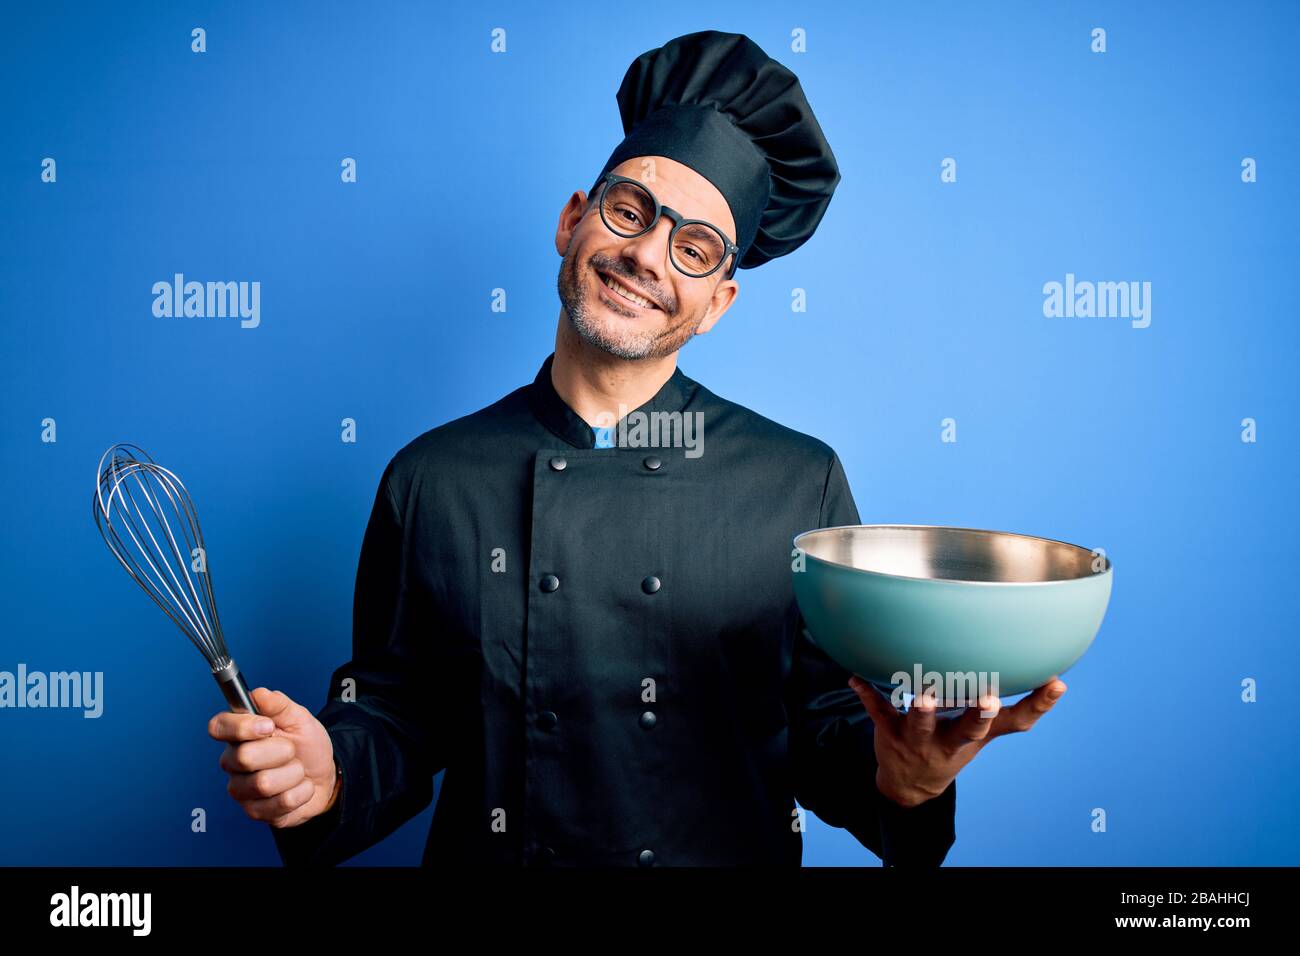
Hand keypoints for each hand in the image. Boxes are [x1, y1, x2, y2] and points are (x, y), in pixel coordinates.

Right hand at [208, 687, 338, 827]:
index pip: (218, 727)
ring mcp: (242, 789)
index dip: (241, 727)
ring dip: (293, 774)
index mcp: (239, 735)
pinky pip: (280, 803)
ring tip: (297, 770)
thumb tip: (259, 693)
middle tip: (292, 751)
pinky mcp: (255, 812)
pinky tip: (299, 787)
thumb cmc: (306, 746)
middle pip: (243, 758)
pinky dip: (301, 792)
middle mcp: (233, 762)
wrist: (325, 775)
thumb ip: (279, 704)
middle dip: (281, 752)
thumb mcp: (299, 719)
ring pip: (263, 783)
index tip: (268, 726)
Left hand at [848, 675, 1067, 808]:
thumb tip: (1059, 681)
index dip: (1036, 705)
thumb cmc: (954, 744)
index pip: (1013, 722)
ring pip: (920, 725)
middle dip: (977, 716)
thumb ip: (1019, 710)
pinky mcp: (890, 732)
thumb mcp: (986, 734)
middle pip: (968, 730)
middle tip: (986, 698)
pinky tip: (856, 678)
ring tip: (923, 693)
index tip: (1055, 683)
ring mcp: (919, 739)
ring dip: (921, 710)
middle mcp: (951, 740)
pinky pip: (878, 712)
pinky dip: (867, 695)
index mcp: (977, 735)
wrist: (910, 784)